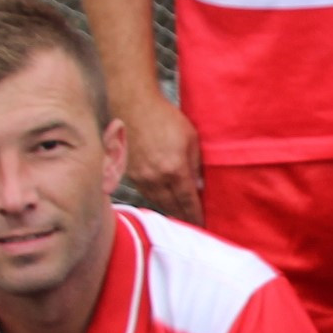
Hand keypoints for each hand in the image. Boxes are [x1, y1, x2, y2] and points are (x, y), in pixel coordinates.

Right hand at [120, 91, 202, 220]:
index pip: (188, 201)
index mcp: (174, 169)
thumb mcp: (191, 139)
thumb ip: (196, 165)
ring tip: (181, 217)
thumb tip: (199, 186)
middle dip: (184, 217)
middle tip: (194, 225)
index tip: (202, 224)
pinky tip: (164, 201)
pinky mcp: (129, 173)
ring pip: (157, 202)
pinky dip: (157, 200)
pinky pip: (146, 193)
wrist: (134, 106)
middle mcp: (155, 177)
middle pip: (172, 206)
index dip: (196, 214)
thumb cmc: (165, 118)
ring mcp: (140, 177)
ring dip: (170, 210)